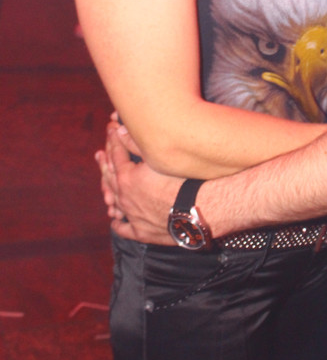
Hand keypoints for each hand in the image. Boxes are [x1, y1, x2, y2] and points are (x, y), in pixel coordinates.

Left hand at [95, 124, 180, 244]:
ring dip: (109, 192)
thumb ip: (136, 144)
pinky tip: (115, 220)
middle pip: (110, 177)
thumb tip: (120, 131)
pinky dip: (118, 223)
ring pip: (115, 203)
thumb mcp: (157, 158)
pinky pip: (124, 228)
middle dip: (105, 163)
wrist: (194, 209)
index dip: (113, 139)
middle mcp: (124, 197)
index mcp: (126, 177)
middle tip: (99, 154)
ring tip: (105, 186)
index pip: (116, 154)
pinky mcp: (141, 231)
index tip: (110, 128)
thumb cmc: (180, 181)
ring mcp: (131, 216)